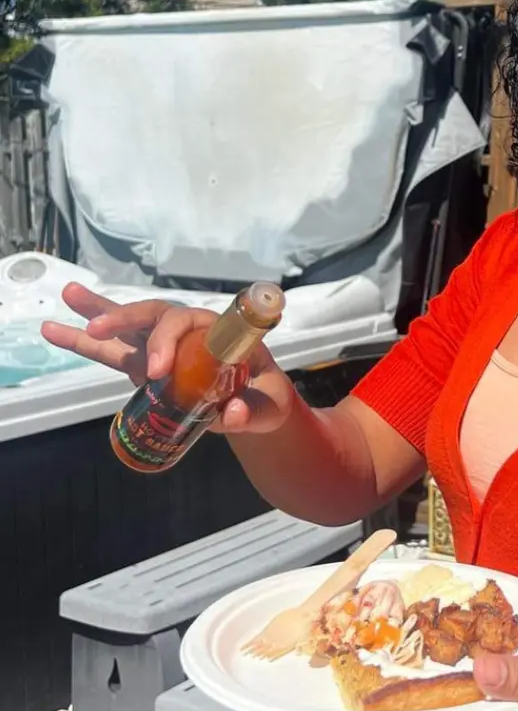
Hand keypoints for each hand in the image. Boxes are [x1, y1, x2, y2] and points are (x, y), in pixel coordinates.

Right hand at [40, 282, 295, 433]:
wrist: (256, 406)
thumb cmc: (267, 398)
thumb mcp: (270, 407)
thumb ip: (253, 412)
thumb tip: (232, 415)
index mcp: (221, 334)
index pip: (192, 323)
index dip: (170, 339)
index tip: (157, 371)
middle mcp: (191, 332)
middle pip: (157, 315)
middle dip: (127, 318)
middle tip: (98, 330)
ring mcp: (167, 346)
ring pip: (131, 324)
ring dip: (100, 312)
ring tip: (67, 295)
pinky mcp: (148, 364)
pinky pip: (115, 350)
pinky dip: (86, 341)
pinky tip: (54, 329)